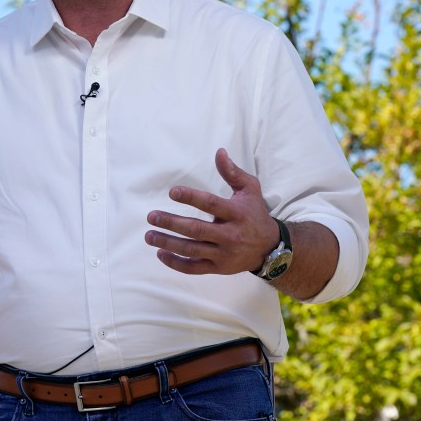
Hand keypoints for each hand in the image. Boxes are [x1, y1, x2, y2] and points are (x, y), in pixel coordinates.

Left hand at [144, 148, 279, 274]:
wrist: (270, 248)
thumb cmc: (254, 213)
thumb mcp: (250, 190)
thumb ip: (233, 172)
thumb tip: (219, 152)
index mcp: (236, 213)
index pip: (211, 204)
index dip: (191, 198)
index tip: (172, 192)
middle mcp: (230, 235)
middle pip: (196, 230)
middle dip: (171, 223)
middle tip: (151, 217)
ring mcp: (223, 254)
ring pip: (191, 250)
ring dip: (168, 243)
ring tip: (149, 235)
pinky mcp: (218, 267)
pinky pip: (194, 268)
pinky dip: (176, 263)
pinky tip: (160, 253)